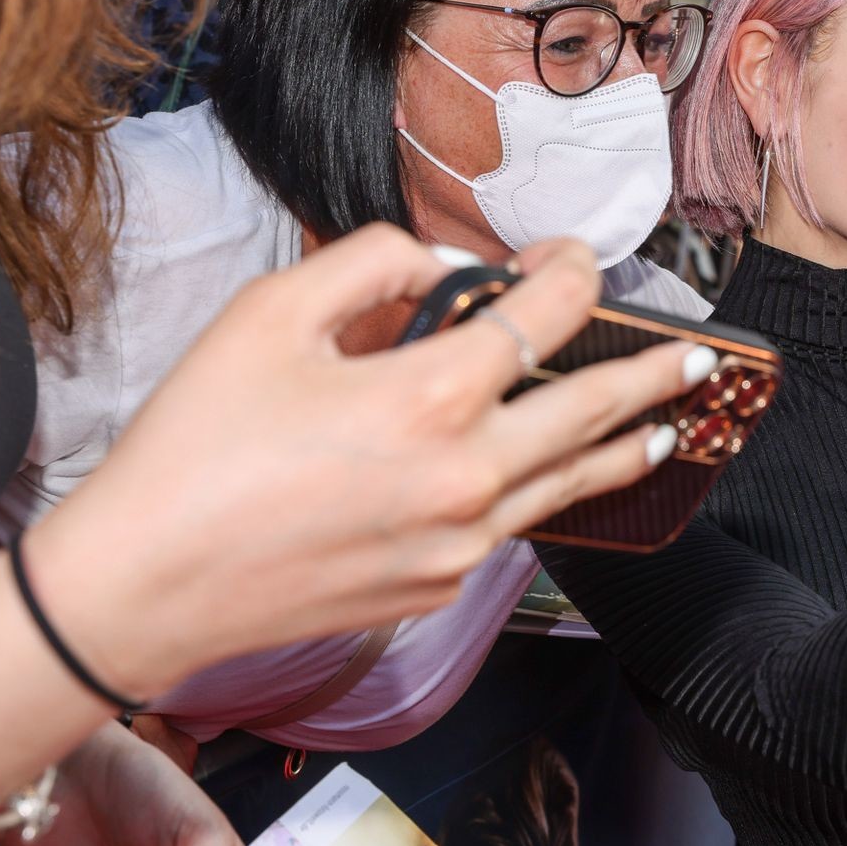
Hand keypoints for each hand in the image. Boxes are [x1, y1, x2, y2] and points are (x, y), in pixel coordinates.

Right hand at [24, 226, 711, 699]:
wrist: (145, 587)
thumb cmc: (194, 446)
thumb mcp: (269, 313)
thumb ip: (374, 265)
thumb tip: (444, 266)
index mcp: (431, 398)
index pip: (546, 318)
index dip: (575, 274)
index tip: (579, 256)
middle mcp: (468, 477)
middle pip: (594, 412)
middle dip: (655, 377)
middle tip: (701, 359)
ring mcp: (463, 544)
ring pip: (574, 485)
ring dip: (628, 449)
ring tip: (670, 428)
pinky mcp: (442, 588)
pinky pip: (517, 528)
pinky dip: (550, 495)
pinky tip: (562, 480)